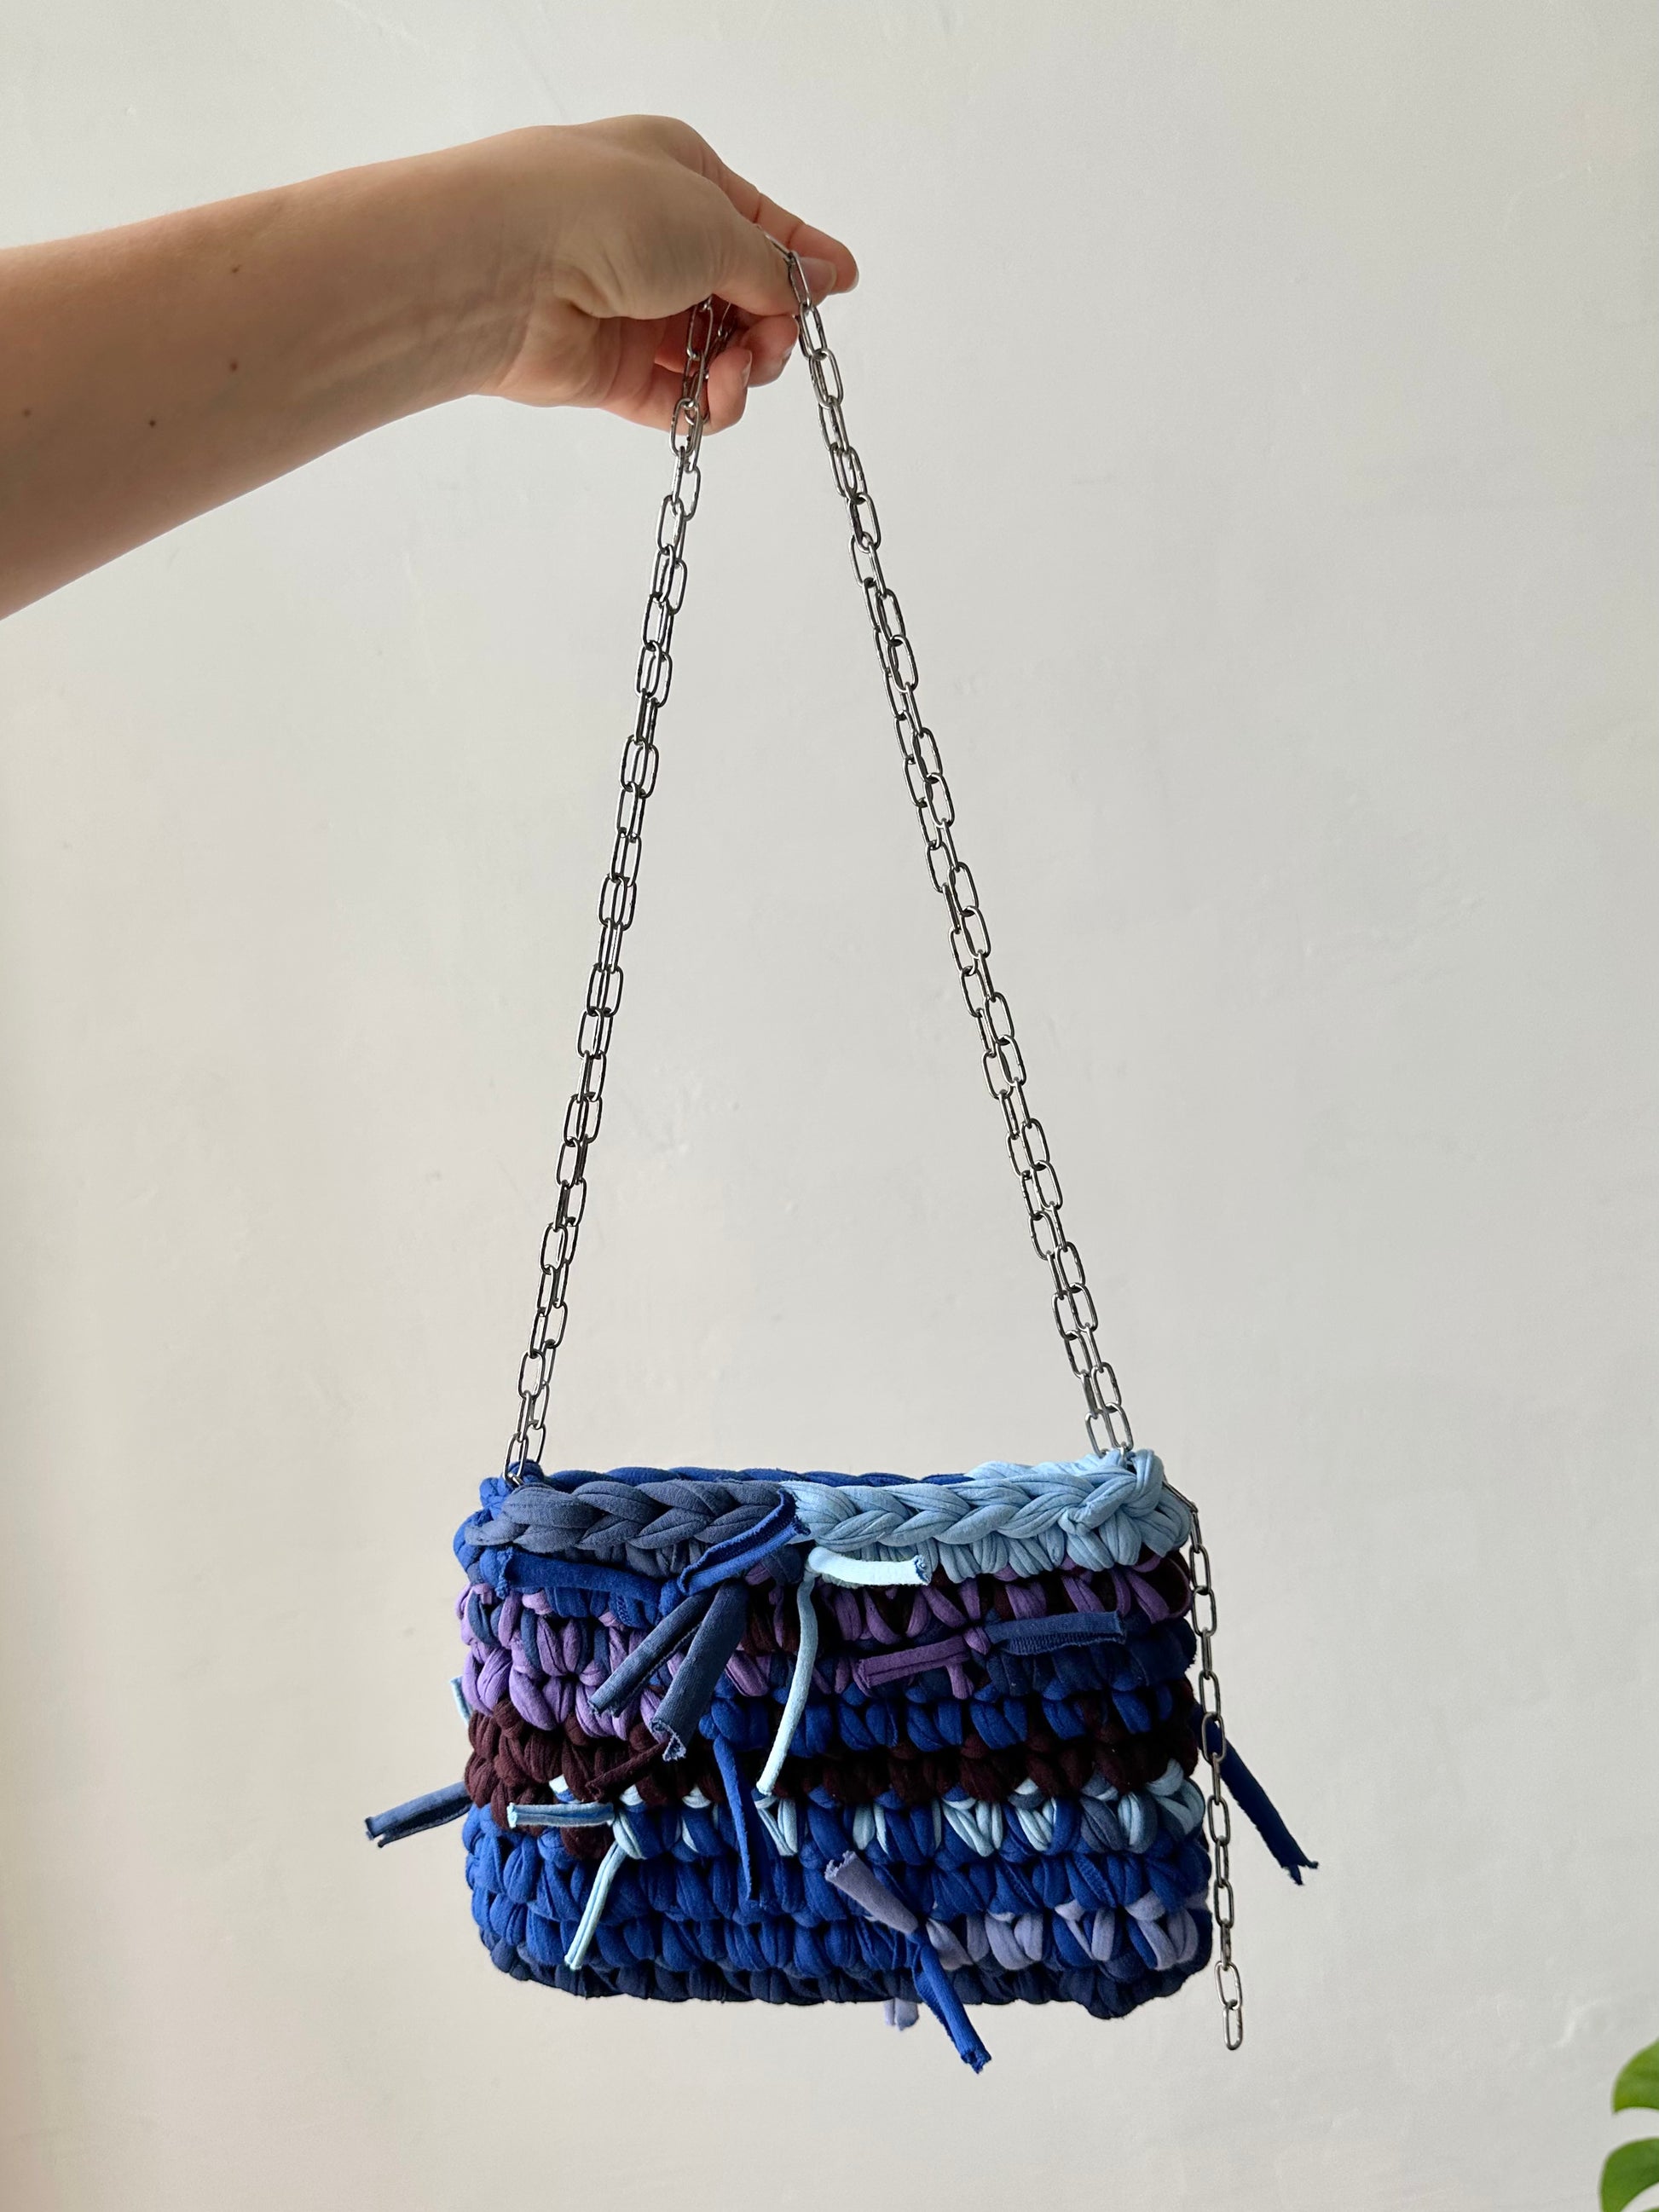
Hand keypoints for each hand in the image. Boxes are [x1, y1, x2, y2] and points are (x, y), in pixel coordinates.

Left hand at [461, 118, 857, 431]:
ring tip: (742, 369)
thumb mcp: (714, 222)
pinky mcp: (612, 374)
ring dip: (746, 368)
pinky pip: (681, 400)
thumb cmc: (602, 213)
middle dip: (774, 324)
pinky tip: (719, 398)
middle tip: (778, 338)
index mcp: (677, 176)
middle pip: (743, 296)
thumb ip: (773, 265)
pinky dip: (709, 405)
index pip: (757, 222)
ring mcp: (631, 310)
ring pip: (718, 353)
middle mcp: (653, 241)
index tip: (843, 287)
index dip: (802, 259)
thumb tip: (819, 282)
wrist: (502, 269)